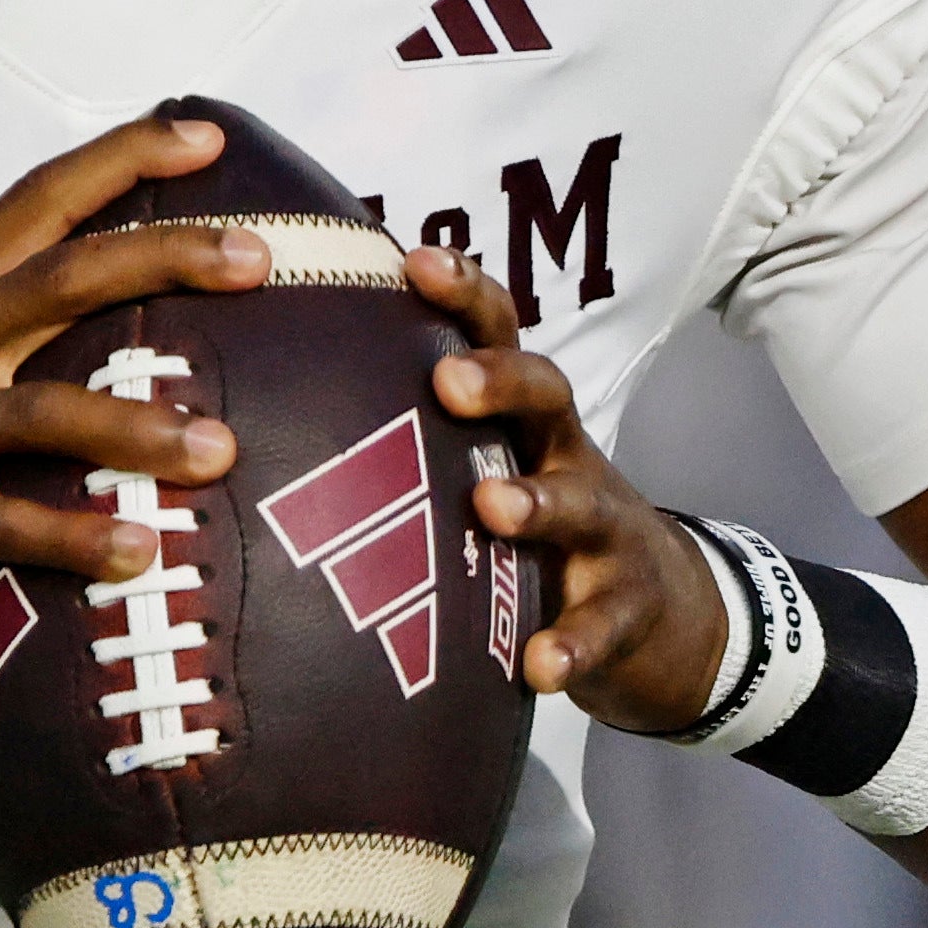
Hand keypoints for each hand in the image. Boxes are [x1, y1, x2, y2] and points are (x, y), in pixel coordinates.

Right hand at [0, 114, 259, 670]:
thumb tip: (124, 280)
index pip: (33, 202)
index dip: (119, 160)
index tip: (205, 135)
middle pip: (58, 281)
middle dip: (164, 257)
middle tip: (258, 259)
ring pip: (41, 411)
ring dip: (141, 428)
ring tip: (222, 450)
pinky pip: (7, 526)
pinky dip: (79, 538)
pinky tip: (145, 553)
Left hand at [410, 244, 731, 726]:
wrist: (660, 615)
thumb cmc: (540, 528)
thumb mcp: (489, 470)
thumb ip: (411, 439)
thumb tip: (267, 408)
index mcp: (522, 419)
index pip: (498, 336)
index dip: (463, 294)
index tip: (413, 261)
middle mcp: (566, 457)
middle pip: (546, 396)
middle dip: (498, 382)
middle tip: (445, 381)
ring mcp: (603, 532)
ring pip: (575, 503)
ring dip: (534, 502)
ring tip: (493, 509)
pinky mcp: (624, 609)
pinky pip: (598, 626)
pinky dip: (571, 644)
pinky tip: (540, 666)